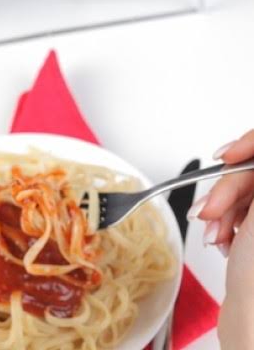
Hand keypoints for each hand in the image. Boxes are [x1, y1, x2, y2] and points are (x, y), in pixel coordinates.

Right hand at [188, 130, 253, 348]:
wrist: (251, 314)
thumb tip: (253, 144)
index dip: (247, 146)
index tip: (225, 156)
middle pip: (251, 173)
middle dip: (224, 191)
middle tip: (209, 211)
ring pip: (241, 191)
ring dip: (219, 209)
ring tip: (213, 232)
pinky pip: (237, 208)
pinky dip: (223, 219)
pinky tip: (219, 236)